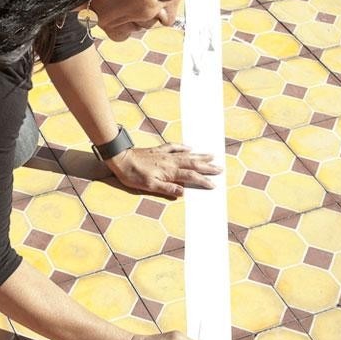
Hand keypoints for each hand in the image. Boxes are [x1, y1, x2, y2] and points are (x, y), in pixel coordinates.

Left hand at [106, 143, 220, 197]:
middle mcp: (170, 161)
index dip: (203, 180)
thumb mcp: (149, 186)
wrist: (121, 159)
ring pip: (187, 155)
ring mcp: (165, 154)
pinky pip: (175, 147)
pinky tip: (190, 147)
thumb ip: (167, 188)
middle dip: (207, 166)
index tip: (213, 184)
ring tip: (211, 156)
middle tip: (220, 168)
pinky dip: (184, 147)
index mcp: (169, 171)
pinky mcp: (159, 150)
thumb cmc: (133, 175)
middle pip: (193, 164)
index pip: (190, 177)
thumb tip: (183, 192)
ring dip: (200, 156)